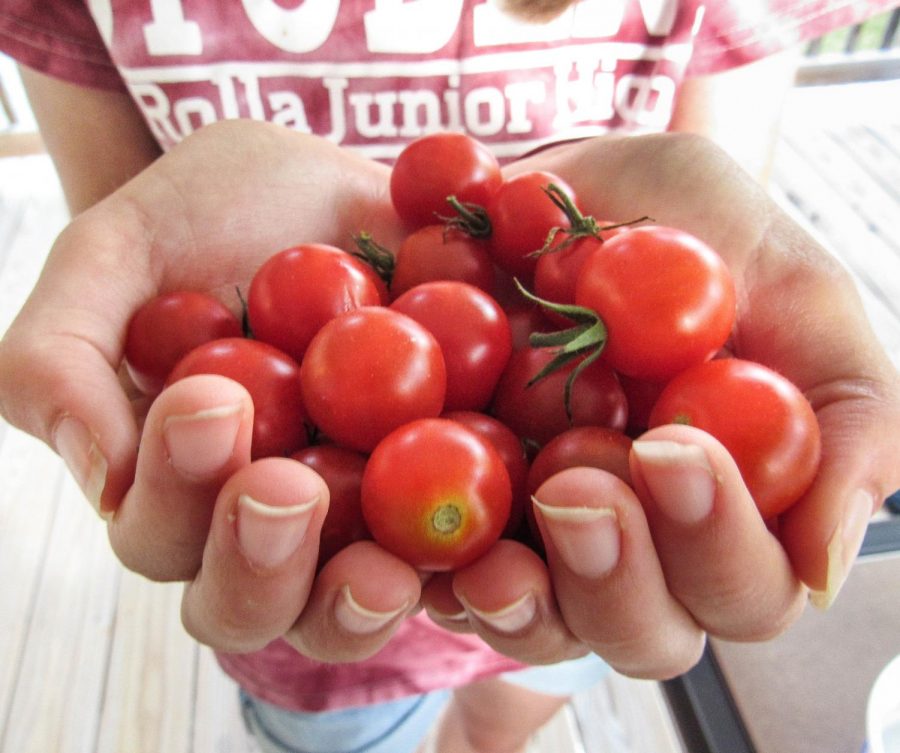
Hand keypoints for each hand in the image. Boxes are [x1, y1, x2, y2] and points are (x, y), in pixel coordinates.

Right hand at [0, 121, 423, 659]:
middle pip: (252, 604)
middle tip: (286, 488)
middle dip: (258, 565)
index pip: (161, 536)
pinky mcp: (446, 493)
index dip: (176, 495)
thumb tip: (103, 484)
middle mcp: (265, 521)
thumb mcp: (115, 255)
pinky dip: (471, 566)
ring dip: (356, 604)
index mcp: (179, 485)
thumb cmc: (209, 212)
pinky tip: (490, 546)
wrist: (330, 185)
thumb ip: (61, 358)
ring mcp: (359, 518)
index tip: (210, 402)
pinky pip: (459, 554)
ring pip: (349, 607)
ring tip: (384, 571)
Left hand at [420, 133, 899, 676]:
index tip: (672, 447)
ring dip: (524, 606)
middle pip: (645, 630)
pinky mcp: (459, 513)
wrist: (547, 189)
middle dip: (619, 576)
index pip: (745, 585)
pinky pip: (442, 577)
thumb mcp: (792, 284)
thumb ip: (849, 411)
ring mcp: (543, 536)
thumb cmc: (683, 227)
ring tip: (492, 562)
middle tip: (578, 489)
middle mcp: (640, 541)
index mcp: (728, 505)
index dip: (718, 543)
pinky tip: (417, 554)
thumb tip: (823, 571)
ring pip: (544, 628)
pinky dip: (431, 575)